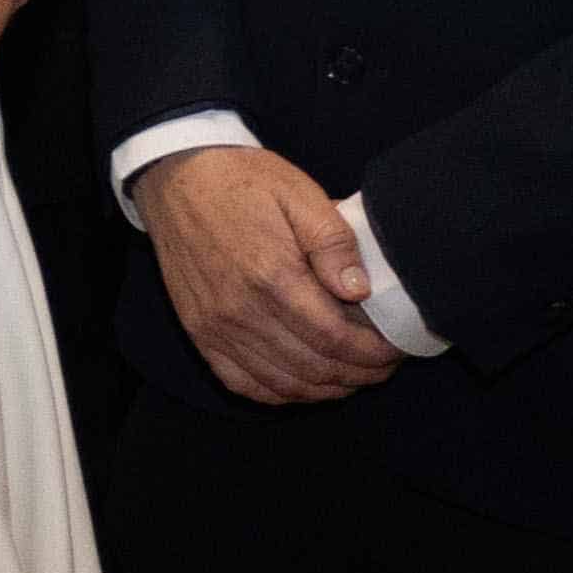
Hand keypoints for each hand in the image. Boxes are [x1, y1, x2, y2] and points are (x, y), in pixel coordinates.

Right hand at [133, 145, 397, 406]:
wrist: (178, 179)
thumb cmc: (243, 182)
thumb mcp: (300, 194)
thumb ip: (333, 242)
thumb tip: (359, 290)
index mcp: (272, 275)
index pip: (334, 337)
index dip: (372, 353)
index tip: (395, 350)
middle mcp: (241, 311)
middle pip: (314, 368)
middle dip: (358, 374)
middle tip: (383, 366)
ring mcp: (216, 328)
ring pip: (283, 384)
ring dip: (325, 389)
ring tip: (354, 376)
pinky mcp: (199, 334)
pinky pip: (244, 384)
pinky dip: (281, 393)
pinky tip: (306, 383)